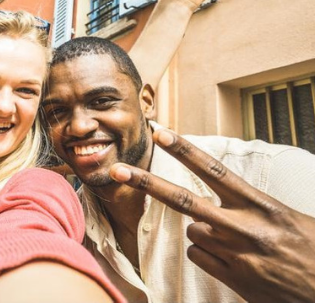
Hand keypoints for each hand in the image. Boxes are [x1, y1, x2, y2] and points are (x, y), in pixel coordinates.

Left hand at [109, 128, 314, 302]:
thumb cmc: (311, 250)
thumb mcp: (288, 218)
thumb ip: (250, 207)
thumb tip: (215, 204)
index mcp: (261, 206)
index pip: (214, 171)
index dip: (184, 150)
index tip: (159, 132)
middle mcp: (243, 227)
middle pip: (182, 199)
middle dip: (145, 183)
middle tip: (115, 170)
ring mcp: (234, 254)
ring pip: (193, 232)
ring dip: (205, 233)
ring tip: (237, 242)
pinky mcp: (232, 279)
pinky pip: (198, 257)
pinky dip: (207, 256)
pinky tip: (233, 261)